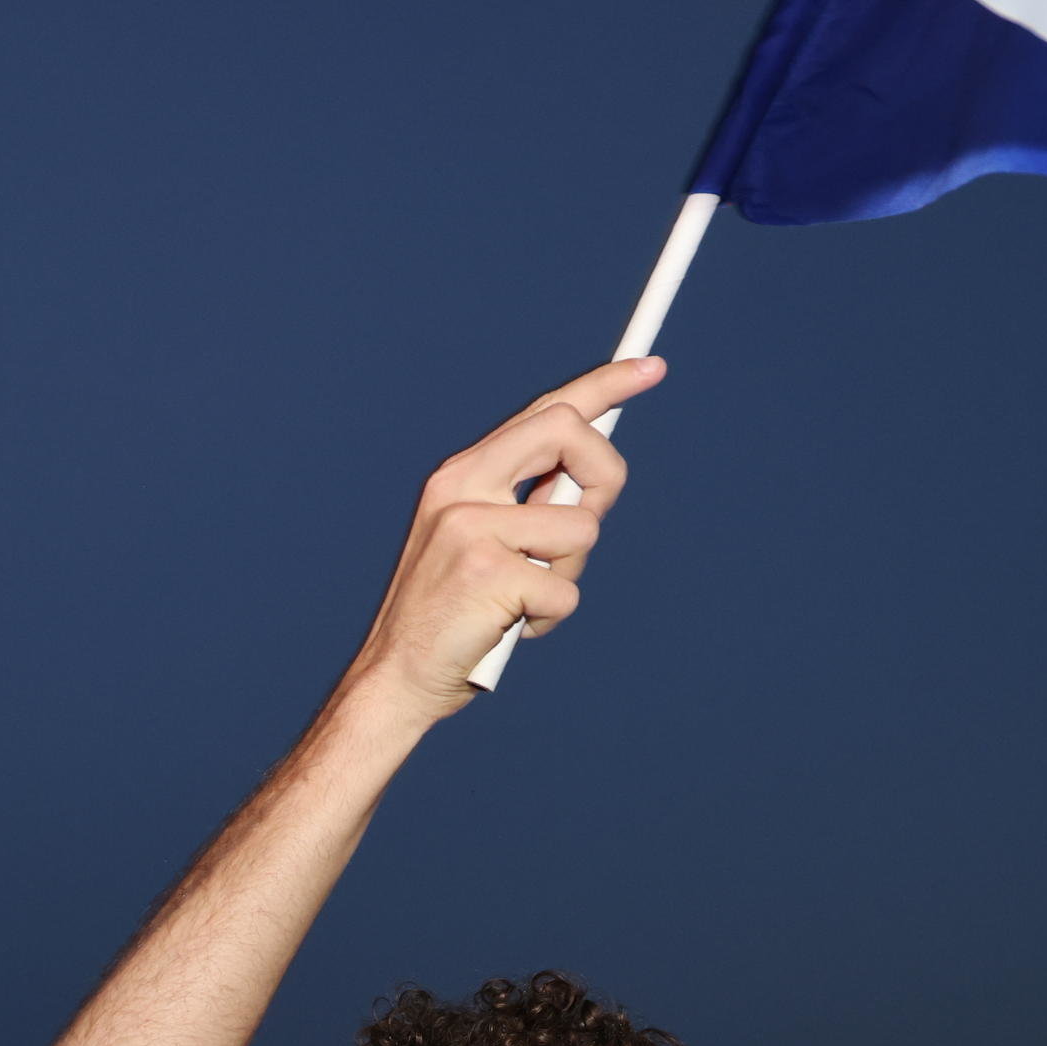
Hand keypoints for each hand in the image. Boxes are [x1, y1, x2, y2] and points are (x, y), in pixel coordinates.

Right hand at [341, 355, 663, 715]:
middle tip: (590, 516)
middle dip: (603, 475)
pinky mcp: (489, 575)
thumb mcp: (479, 541)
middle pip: (568, 432)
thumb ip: (526, 504)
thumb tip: (590, 481)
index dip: (605, 384)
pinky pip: (565, 591)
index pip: (543, 411)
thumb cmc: (450, 615)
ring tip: (523, 600)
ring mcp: (472, 528)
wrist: (395, 677)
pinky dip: (549, 618)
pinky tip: (510, 627)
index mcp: (460, 475)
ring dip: (566, 575)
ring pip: (581, 530)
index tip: (651, 368)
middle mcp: (462, 488)